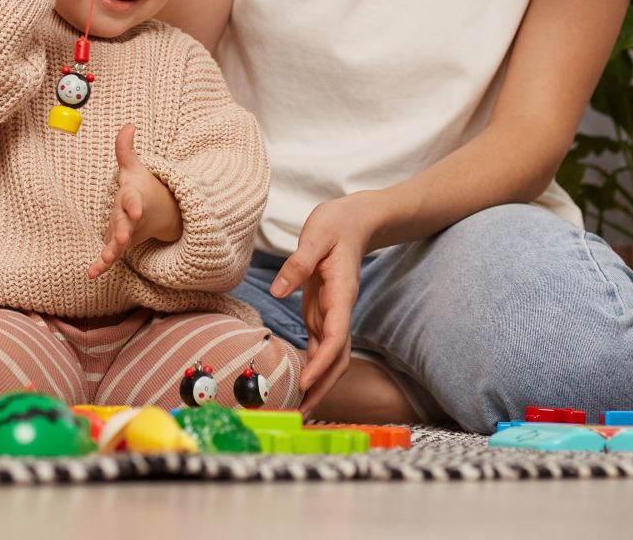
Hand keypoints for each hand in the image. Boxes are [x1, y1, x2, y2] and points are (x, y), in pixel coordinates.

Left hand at [88, 125, 182, 278]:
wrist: (162, 212)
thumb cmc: (142, 186)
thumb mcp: (134, 167)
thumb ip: (125, 148)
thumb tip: (128, 124)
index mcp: (133, 197)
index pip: (133, 200)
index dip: (134, 205)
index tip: (135, 211)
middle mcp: (131, 218)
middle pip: (126, 225)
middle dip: (122, 232)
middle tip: (120, 239)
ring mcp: (127, 233)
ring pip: (119, 245)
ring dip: (112, 253)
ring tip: (104, 261)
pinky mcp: (120, 245)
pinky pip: (110, 256)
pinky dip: (101, 265)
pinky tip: (91, 273)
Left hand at [270, 194, 374, 414]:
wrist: (355, 220)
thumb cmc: (336, 224)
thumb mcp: (316, 235)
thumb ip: (298, 263)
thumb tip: (277, 291)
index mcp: (342, 293)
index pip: (336, 336)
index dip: (322, 363)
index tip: (306, 383)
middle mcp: (339, 308)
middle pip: (338, 357)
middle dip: (323, 386)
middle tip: (302, 412)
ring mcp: (332, 311)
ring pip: (330, 355)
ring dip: (317, 381)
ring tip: (298, 406)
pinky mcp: (322, 310)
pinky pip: (319, 344)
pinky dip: (311, 364)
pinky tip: (298, 380)